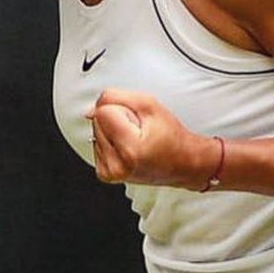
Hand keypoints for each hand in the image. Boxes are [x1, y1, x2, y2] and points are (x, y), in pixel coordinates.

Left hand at [86, 90, 218, 189]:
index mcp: (130, 150)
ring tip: (135, 140)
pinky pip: (97, 145)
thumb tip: (90, 109)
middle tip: (138, 130)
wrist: (182, 163)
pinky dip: (111, 143)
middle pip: (97, 121)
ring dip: (114, 132)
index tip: (138, 121)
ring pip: (96, 132)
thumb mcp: (149, 105)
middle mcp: (117, 166)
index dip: (121, 109)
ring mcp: (110, 173)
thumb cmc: (171, 136)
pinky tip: (128, 148)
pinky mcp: (106, 174)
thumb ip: (115, 98)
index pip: (102, 111)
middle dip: (116, 120)